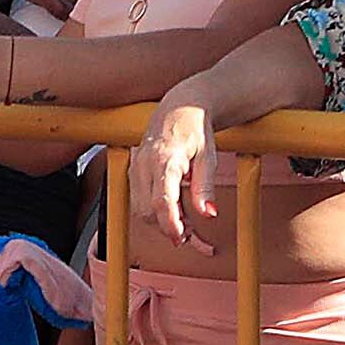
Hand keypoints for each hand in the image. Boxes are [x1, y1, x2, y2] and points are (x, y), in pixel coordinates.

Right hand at [131, 94, 220, 251]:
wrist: (179, 106)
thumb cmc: (195, 128)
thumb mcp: (209, 156)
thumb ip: (205, 186)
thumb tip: (209, 214)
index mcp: (165, 159)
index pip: (161, 200)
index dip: (170, 224)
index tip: (183, 238)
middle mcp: (144, 165)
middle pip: (147, 210)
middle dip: (168, 228)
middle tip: (194, 237)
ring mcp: (136, 168)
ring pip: (141, 209)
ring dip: (163, 223)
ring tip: (188, 227)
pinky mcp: (135, 172)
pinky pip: (141, 200)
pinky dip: (157, 212)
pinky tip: (177, 214)